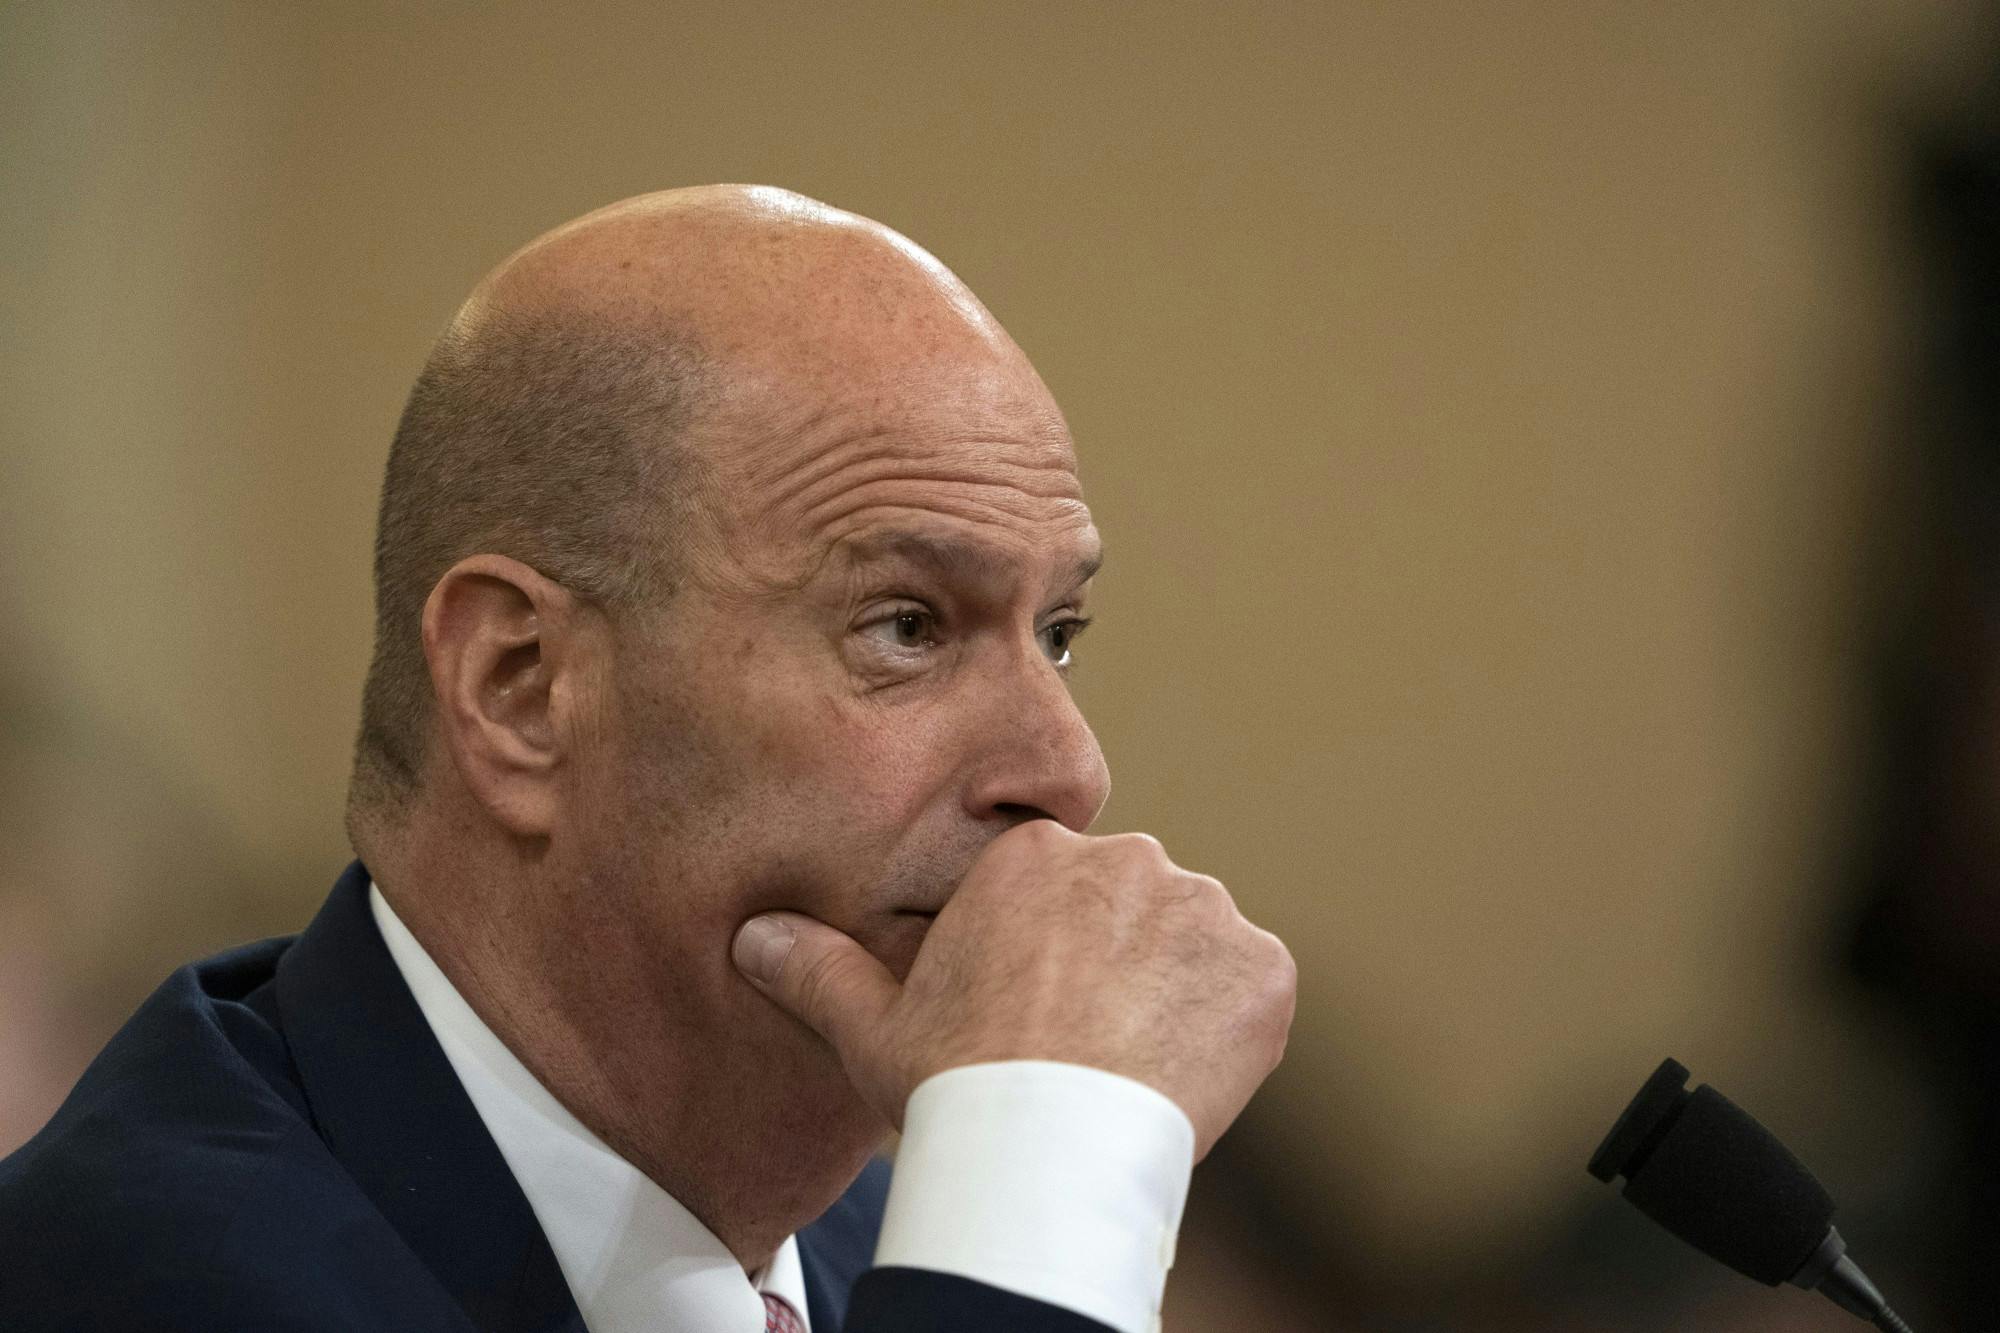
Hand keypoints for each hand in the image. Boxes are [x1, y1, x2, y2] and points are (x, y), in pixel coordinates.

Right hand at [731, 820, 1295, 1158]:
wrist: (1047, 1147)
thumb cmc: (956, 1082)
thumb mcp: (869, 1025)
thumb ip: (816, 967)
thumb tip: (753, 938)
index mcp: (1035, 859)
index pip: (1057, 891)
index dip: (1048, 956)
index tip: (1034, 1011)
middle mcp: (1126, 862)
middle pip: (1129, 907)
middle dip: (1115, 962)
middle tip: (1081, 1042)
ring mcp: (1203, 910)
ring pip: (1193, 942)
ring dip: (1174, 989)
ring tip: (1129, 1063)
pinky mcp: (1261, 968)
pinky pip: (1253, 985)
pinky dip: (1230, 1024)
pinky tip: (1182, 1072)